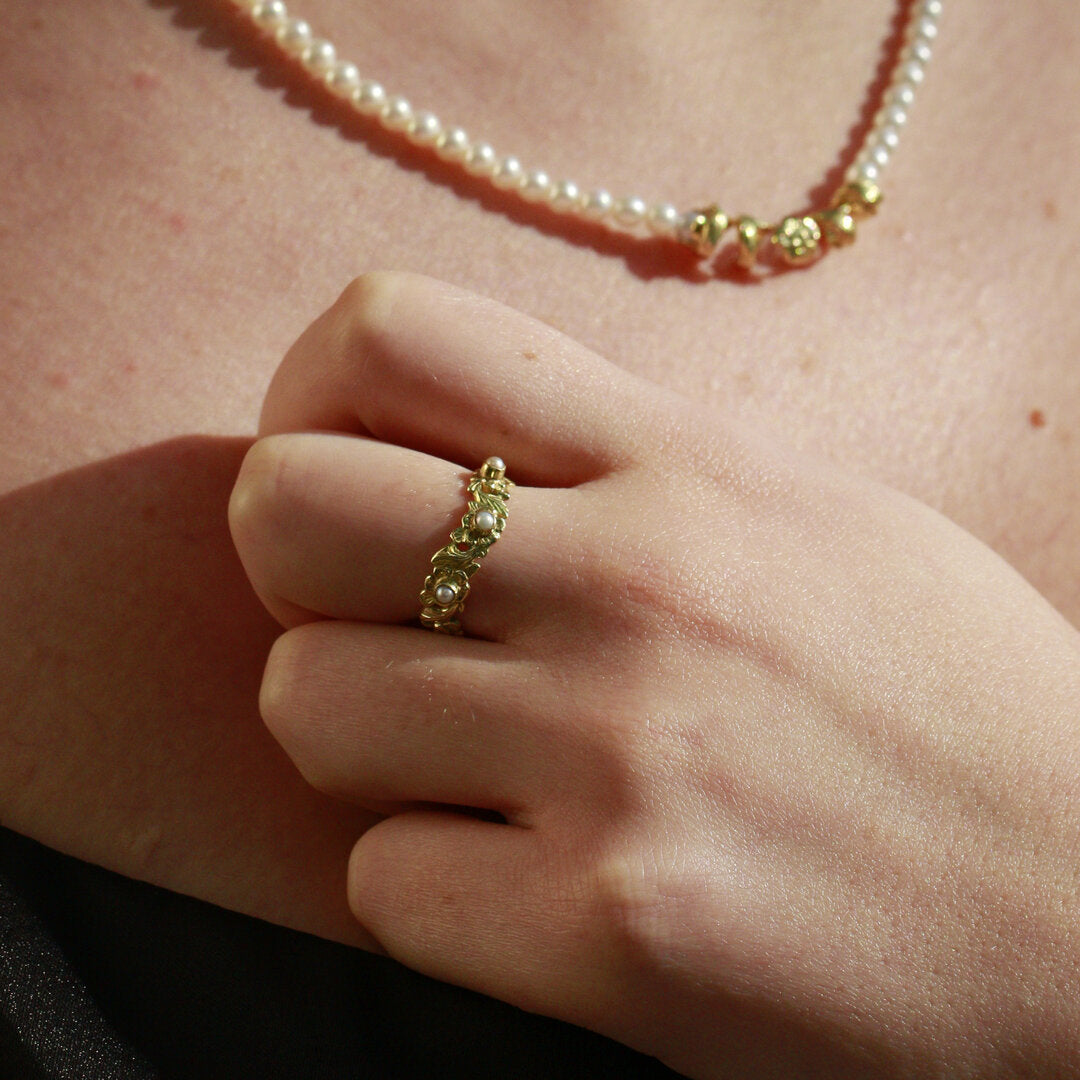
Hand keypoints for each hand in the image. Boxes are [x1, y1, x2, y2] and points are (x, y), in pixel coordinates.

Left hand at [230, 272, 1079, 1078]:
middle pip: (286, 509)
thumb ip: (627, 468)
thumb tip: (455, 459)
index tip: (344, 473)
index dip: (313, 404)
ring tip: (470, 769)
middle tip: (372, 627)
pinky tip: (532, 883)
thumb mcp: (808, 521)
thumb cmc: (948, 701)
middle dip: (297, 577)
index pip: (392, 336)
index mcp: (683, 463)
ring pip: (306, 703)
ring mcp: (615, 759)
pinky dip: (431, 886)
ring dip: (358, 742)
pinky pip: (383, 882)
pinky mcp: (605, 933)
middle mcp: (635, 585)